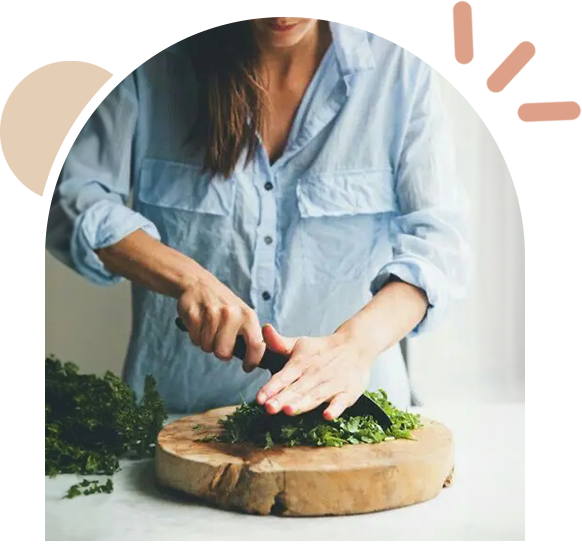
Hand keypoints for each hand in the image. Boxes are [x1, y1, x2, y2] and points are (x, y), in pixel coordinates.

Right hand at [176, 270, 264, 370]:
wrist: (199, 284)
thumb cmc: (224, 306)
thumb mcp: (243, 314)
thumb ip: (250, 334)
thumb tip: (256, 359)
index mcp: (248, 316)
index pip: (256, 345)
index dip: (252, 361)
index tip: (247, 367)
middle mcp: (232, 314)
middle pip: (223, 353)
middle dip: (220, 352)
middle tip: (219, 340)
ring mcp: (212, 313)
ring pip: (207, 347)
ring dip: (206, 342)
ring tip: (209, 328)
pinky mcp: (194, 313)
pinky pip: (194, 339)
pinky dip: (195, 336)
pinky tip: (199, 324)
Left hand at [255, 324, 374, 419]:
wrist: (356, 345)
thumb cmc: (322, 349)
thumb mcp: (300, 344)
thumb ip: (279, 342)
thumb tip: (264, 329)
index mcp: (301, 363)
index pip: (283, 376)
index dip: (271, 387)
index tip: (259, 398)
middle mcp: (315, 374)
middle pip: (297, 389)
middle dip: (283, 399)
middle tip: (269, 408)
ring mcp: (332, 384)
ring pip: (315, 395)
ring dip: (303, 403)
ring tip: (289, 410)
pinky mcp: (348, 392)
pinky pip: (341, 401)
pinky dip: (335, 408)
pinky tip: (328, 415)